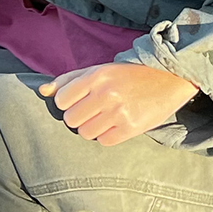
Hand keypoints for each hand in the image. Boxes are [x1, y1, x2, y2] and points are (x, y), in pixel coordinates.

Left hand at [39, 63, 198, 146]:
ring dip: (92, 128)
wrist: (169, 78)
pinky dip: (107, 136)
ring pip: (85, 132)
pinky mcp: (131, 127)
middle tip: (93, 111)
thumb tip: (42, 91)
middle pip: (70, 119)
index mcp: (96, 76)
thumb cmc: (129, 74)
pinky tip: (116, 125)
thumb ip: (70, 80)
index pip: (61, 100)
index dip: (67, 103)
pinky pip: (104, 141)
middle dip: (78, 117)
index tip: (80, 101)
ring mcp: (119, 112)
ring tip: (105, 118)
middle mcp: (106, 94)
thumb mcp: (100, 70)